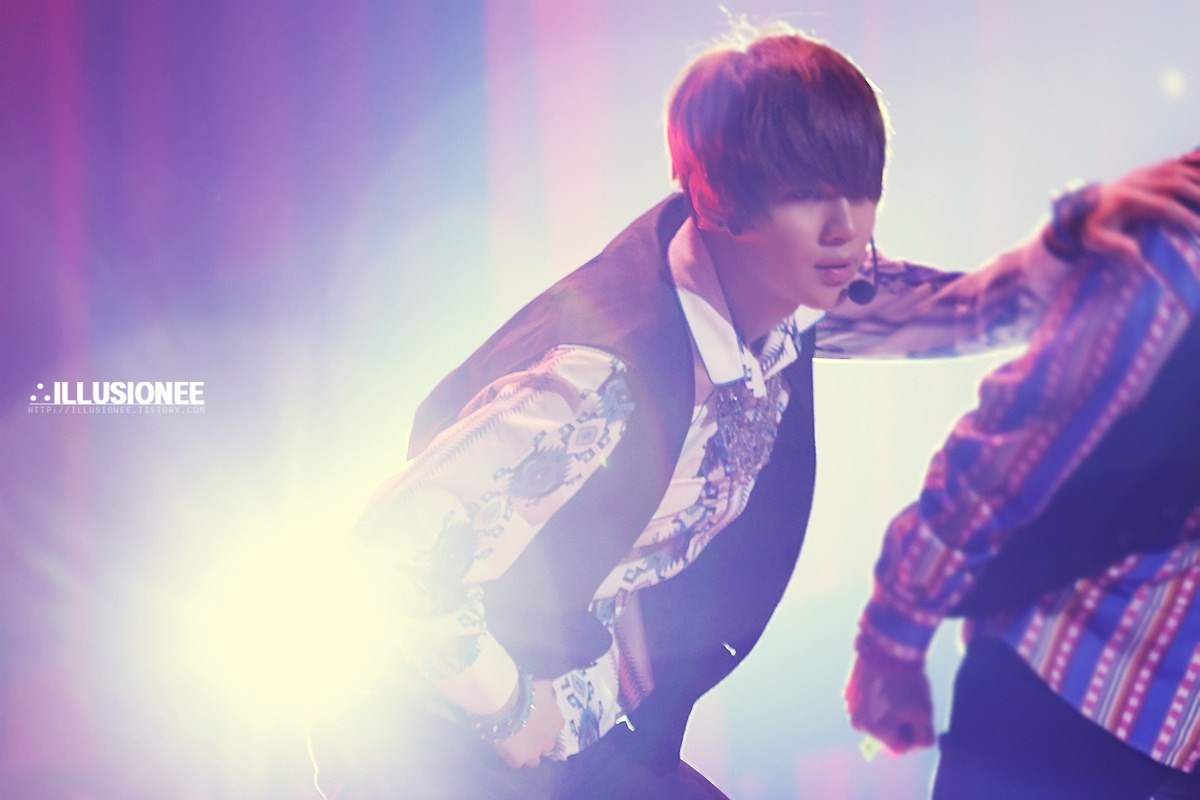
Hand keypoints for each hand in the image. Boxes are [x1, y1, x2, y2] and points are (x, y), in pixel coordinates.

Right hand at [490, 679, 562, 768]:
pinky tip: (505, 747)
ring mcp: (534, 752)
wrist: (507, 704)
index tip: (534, 720)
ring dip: (527, 753)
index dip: (544, 725)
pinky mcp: (519, 760)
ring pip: (534, 759)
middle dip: (537, 740)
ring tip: (514, 744)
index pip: (555, 727)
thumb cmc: (526, 693)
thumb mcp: (543, 687)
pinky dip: (511, 756)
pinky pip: (516, 762)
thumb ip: (549, 693)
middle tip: (524, 732)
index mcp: (556, 722)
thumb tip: (549, 694)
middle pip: (546, 745)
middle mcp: (549, 740)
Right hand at [845, 653, 934, 754]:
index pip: (901, 746)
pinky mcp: (848, 690)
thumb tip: (914, 744)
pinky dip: (875, 696)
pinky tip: (883, 683)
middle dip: (897, 721)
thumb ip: (923, 737)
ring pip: (875, 717)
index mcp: (876, 731)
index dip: (913, 733)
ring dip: (885, 710)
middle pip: (886, 732)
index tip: (915, 715)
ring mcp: (850, 705)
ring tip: (894, 690)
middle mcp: (858, 723)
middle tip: (906, 700)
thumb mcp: (925, 713)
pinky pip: (865, 701)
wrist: (887, 647)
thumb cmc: (908, 682)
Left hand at [1081, 152, 1199, 262]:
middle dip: (1198, 196)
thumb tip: (1141, 264)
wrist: (1080, 207)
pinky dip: (1190, 166)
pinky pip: (1172, 163)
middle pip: (1175, 183)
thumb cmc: (1091, 227)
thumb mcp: (1096, 241)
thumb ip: (1118, 249)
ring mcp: (1140, 172)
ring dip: (1198, 179)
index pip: (1164, 206)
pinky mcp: (1144, 169)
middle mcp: (1134, 181)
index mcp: (1125, 199)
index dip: (1185, 218)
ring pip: (1177, 169)